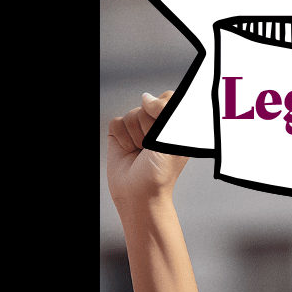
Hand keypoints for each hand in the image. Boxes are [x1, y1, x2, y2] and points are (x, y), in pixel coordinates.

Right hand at [107, 91, 187, 213]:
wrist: (140, 193)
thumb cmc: (161, 173)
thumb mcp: (174, 140)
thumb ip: (167, 112)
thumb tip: (146, 98)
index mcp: (174, 125)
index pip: (169, 99)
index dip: (164, 111)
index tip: (166, 132)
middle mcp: (156, 124)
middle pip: (148, 105)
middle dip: (150, 128)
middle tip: (153, 147)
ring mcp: (136, 127)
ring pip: (132, 114)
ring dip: (137, 136)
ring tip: (141, 152)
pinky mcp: (119, 133)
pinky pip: (117, 122)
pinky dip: (122, 138)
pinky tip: (129, 151)